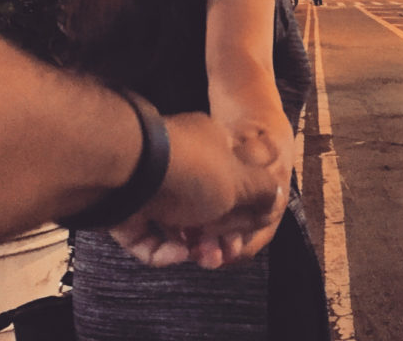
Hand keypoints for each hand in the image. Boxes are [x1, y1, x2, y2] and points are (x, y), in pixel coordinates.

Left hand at [110, 112, 286, 266]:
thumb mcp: (241, 180)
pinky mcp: (125, 207)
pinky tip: (175, 253)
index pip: (232, 175)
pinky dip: (162, 249)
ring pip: (175, 223)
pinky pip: (147, 235)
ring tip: (201, 257)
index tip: (246, 230)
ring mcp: (150, 185)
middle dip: (216, 233)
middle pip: (203, 204)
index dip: (242, 207)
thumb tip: (276, 196)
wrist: (127, 171)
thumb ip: (261, 191)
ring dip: (191, 245)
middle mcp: (180, 162)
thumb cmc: (192, 171)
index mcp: (210, 144)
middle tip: (223, 252)